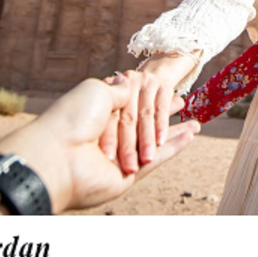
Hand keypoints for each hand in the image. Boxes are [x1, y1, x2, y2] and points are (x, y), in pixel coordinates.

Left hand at [0, 76, 200, 211]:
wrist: (60, 155)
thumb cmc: (72, 118)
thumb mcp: (96, 93)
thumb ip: (119, 89)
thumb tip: (128, 82)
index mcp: (97, 115)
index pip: (128, 105)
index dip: (146, 97)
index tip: (163, 90)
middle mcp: (109, 136)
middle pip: (143, 124)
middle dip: (164, 115)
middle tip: (184, 104)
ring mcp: (119, 156)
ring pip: (154, 141)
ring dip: (175, 132)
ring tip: (197, 124)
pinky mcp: (129, 174)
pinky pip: (158, 157)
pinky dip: (175, 145)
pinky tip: (192, 133)